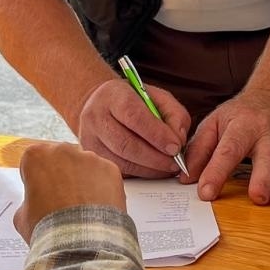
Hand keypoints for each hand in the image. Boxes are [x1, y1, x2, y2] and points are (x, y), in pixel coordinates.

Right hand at [14, 141, 126, 241]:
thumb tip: (38, 202)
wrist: (80, 244)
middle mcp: (64, 150)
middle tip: (61, 203)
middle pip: (61, 159)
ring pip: (84, 166)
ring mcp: (90, 158)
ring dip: (83, 182)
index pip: (35, 161)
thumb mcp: (22, 217)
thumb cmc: (49, 229)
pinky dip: (102, 189)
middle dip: (61, 176)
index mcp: (36, 156)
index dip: (37, 179)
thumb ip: (29, 200)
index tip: (40, 193)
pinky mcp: (111, 169)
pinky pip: (104, 176)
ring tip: (81, 210)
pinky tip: (96, 209)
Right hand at [76, 78, 191, 177]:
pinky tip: (154, 169)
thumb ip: (174, 114)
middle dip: (155, 157)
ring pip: (121, 162)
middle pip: (125, 144)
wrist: (100, 105)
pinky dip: (141, 173)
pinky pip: (118, 171)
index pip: (134, 116)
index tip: (175, 147)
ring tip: (168, 167)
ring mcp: (90, 139)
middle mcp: (96, 117)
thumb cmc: (132, 100)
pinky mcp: (93, 157)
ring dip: (150, 169)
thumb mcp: (157, 97)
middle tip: (175, 162)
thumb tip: (178, 140)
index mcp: (113, 95)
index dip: (157, 134)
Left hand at [185, 88, 269, 205]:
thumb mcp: (215, 123)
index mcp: (243, 125)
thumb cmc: (242, 116)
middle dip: (264, 177)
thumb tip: (186, 177)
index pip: (228, 150)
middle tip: (258, 197)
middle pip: (267, 156)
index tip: (206, 192)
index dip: (216, 171)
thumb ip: (199, 150)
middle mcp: (269, 133)